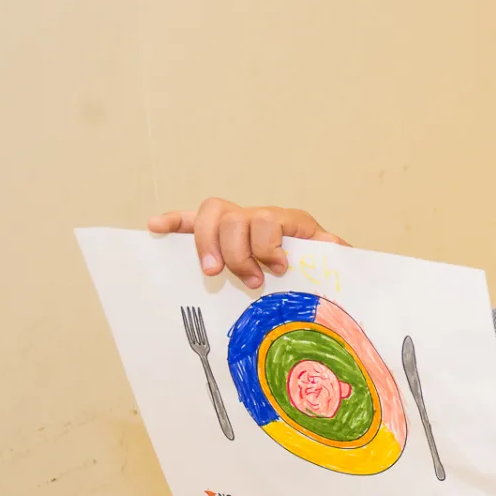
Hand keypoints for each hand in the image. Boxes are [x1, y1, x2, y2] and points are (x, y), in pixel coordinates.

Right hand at [148, 198, 347, 288]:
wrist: (318, 263)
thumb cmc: (321, 265)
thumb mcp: (333, 262)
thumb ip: (336, 256)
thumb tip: (339, 250)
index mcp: (290, 221)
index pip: (267, 219)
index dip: (267, 245)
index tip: (278, 269)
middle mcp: (261, 216)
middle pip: (235, 218)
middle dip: (237, 253)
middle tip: (250, 281)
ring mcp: (238, 222)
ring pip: (212, 214)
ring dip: (207, 245)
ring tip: (212, 272)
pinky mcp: (219, 233)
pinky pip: (191, 220)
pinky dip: (174, 221)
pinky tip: (156, 228)